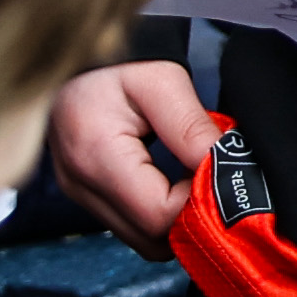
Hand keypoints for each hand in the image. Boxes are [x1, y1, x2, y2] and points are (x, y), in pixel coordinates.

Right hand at [53, 59, 210, 252]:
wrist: (73, 56)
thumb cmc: (117, 62)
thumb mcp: (163, 81)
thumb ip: (192, 128)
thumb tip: (224, 167)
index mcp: (96, 157)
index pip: (158, 215)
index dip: (198, 204)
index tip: (219, 174)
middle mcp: (81, 186)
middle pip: (151, 240)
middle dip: (191, 217)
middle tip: (212, 178)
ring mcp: (80, 195)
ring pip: (143, 241)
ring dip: (176, 218)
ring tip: (193, 176)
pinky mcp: (85, 195)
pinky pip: (131, 226)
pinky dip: (159, 213)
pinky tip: (174, 181)